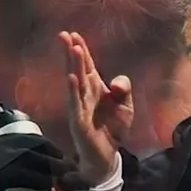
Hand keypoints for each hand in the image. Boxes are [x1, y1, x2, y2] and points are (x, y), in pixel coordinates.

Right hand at [0, 134, 81, 190]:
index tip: (51, 155)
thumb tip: (2, 187)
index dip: (38, 145)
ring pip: (33, 158)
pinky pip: (26, 176)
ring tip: (66, 177)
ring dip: (52, 167)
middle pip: (31, 142)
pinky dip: (42, 181)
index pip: (18, 138)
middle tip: (65, 164)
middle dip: (51, 152)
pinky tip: (51, 188)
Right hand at [62, 31, 133, 184]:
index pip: (87, 66)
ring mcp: (79, 108)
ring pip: (75, 83)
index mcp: (95, 89)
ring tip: (72, 50)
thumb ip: (124, 90)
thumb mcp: (126, 106)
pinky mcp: (79, 123)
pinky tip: (72, 78)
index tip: (74, 34)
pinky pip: (75, 105)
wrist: (108, 156)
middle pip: (77, 70)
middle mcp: (84, 95)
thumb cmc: (113, 128)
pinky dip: (72, 91)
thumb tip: (115, 83)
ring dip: (73, 66)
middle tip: (64, 34)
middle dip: (71, 52)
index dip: (82, 50)